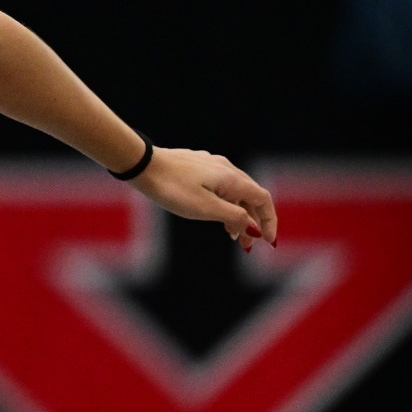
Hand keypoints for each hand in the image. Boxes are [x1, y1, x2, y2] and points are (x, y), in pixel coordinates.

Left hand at [130, 147, 276, 251]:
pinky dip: (223, 204)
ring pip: (233, 192)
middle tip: (246, 246)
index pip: (263, 200)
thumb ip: (234, 217)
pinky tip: (213, 214)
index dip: (269, 221)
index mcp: (232, 179)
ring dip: (236, 214)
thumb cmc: (172, 188)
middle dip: (252, 222)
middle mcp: (226, 169)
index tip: (268, 242)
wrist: (141, 165)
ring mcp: (210, 166)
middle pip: (250, 197)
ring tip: (231, 235)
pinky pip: (218, 187)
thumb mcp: (206, 208)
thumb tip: (255, 228)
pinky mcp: (195, 167)